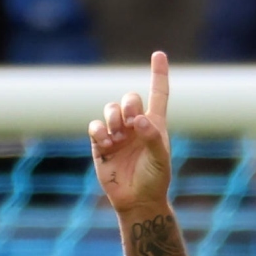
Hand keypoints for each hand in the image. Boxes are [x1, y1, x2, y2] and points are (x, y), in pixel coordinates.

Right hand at [89, 51, 173, 217]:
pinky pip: (95, 126)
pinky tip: (106, 142)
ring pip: (110, 108)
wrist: (137, 200)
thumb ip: (152, 137)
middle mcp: (135, 125)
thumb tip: (139, 120)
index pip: (158, 94)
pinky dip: (99, 130)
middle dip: (129, 105)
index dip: (159, 74)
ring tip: (118, 136)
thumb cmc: (155, 179)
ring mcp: (118, 133)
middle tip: (132, 123)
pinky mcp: (101, 144)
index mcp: (155, 124)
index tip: (158, 54)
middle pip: (129, 98)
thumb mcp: (160, 159)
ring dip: (114, 117)